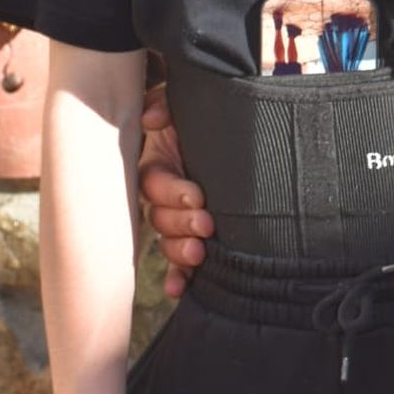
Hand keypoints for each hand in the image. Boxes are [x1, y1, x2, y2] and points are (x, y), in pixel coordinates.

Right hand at [139, 88, 211, 298]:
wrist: (241, 131)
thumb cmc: (207, 116)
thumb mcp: (185, 103)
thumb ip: (165, 104)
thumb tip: (151, 119)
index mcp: (160, 164)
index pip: (156, 183)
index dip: (172, 192)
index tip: (197, 196)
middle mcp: (165, 195)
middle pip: (160, 217)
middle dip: (182, 224)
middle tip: (206, 224)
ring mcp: (179, 218)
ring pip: (169, 241)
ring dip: (180, 252)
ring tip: (200, 253)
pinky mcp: (195, 236)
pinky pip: (180, 262)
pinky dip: (178, 277)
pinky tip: (178, 289)